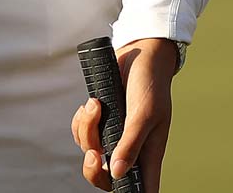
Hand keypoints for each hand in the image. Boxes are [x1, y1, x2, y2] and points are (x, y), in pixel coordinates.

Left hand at [70, 38, 175, 191]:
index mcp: (148, 154)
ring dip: (88, 130)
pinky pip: (82, 133)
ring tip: (96, 105)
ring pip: (91, 151)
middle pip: (107, 178)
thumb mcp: (145, 114)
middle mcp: (131, 149)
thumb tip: (118, 172)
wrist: (138, 54)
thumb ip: (131, 143)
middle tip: (94, 154)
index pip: (142, 189)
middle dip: (94, 169)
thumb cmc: (150, 84)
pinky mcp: (101, 121)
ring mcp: (114, 136)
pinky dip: (82, 121)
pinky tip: (91, 105)